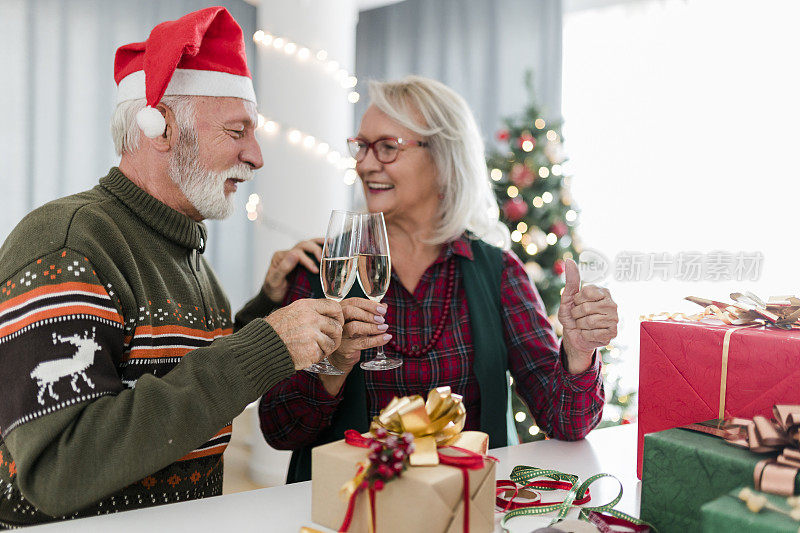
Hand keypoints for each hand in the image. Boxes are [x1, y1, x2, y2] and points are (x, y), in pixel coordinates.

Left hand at [262, 239, 323, 303]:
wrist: (274, 297)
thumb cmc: (273, 290)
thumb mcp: (274, 281)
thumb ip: (283, 268)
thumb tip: (294, 255)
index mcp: (280, 257)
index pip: (297, 253)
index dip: (308, 260)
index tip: (315, 270)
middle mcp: (288, 254)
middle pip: (304, 245)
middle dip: (315, 250)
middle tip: (323, 260)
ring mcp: (296, 256)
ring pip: (309, 243)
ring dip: (320, 244)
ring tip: (331, 245)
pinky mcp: (303, 260)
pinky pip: (312, 249)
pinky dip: (321, 246)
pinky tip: (329, 245)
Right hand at [265, 298, 343, 369]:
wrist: (262, 348)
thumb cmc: (275, 331)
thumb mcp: (291, 311)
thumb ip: (310, 311)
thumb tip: (328, 313)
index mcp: (306, 306)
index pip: (334, 306)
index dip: (339, 316)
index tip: (337, 322)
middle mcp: (311, 318)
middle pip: (337, 326)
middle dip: (335, 336)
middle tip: (329, 341)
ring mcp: (312, 334)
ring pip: (333, 342)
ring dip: (327, 348)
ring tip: (315, 349)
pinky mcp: (312, 350)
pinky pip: (323, 354)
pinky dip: (318, 357)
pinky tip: (307, 355)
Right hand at [319, 298, 389, 394]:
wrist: (341, 357)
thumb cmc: (351, 335)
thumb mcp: (360, 322)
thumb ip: (371, 313)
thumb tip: (384, 306)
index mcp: (341, 310)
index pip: (354, 302)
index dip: (370, 304)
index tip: (382, 309)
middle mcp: (337, 320)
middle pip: (350, 311)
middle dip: (368, 314)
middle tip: (382, 319)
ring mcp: (339, 335)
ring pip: (354, 327)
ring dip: (372, 327)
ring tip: (384, 328)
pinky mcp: (344, 348)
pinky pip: (362, 342)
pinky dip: (376, 340)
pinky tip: (385, 338)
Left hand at [558, 259, 617, 373]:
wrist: (574, 336)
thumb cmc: (572, 315)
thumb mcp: (568, 297)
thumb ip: (571, 280)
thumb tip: (569, 260)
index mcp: (603, 292)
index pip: (585, 292)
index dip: (576, 300)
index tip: (578, 303)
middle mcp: (612, 303)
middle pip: (586, 308)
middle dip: (576, 314)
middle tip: (579, 317)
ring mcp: (614, 318)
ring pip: (589, 321)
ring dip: (580, 325)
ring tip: (583, 325)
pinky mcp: (613, 333)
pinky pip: (593, 333)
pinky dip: (586, 335)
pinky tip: (589, 334)